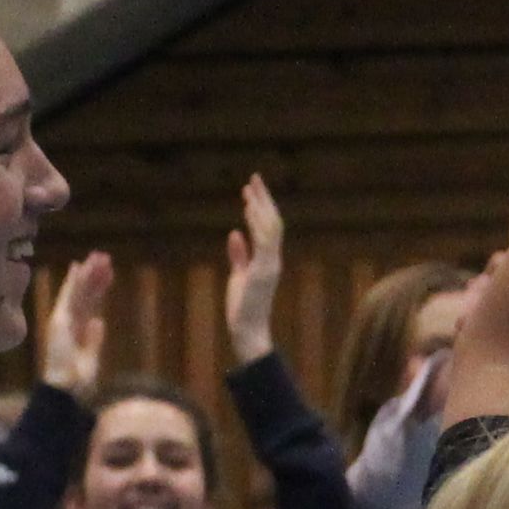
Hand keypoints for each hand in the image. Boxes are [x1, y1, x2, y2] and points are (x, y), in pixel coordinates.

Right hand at [36, 251, 112, 398]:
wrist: (65, 390)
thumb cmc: (78, 380)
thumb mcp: (91, 357)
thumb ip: (94, 339)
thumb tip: (99, 321)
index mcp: (76, 330)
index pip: (88, 304)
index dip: (97, 288)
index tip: (107, 274)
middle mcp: (68, 322)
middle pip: (83, 294)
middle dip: (93, 275)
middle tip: (104, 257)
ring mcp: (62, 320)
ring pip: (77, 291)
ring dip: (88, 273)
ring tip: (99, 256)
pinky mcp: (60, 320)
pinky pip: (69, 297)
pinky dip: (74, 281)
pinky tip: (79, 266)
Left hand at [222, 177, 286, 368]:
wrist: (248, 330)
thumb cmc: (243, 307)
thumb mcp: (238, 276)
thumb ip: (239, 254)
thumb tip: (235, 233)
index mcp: (269, 259)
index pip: (269, 226)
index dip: (261, 206)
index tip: (250, 189)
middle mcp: (273, 259)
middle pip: (273, 221)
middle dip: (263, 199)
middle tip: (253, 178)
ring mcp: (270, 265)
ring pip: (270, 228)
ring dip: (259, 208)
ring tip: (249, 190)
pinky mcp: (263, 272)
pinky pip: (264, 243)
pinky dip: (256, 226)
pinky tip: (246, 212)